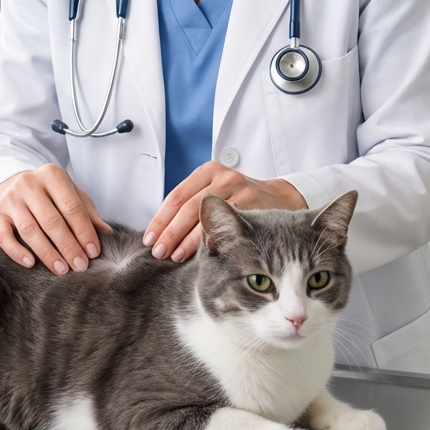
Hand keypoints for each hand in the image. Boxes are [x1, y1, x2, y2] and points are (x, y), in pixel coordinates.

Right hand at [0, 164, 111, 274]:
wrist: (15, 185)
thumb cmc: (50, 194)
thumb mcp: (71, 195)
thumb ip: (88, 212)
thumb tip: (107, 233)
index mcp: (52, 175)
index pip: (72, 206)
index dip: (84, 231)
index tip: (93, 252)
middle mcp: (29, 183)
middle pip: (51, 220)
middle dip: (68, 246)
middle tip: (79, 266)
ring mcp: (11, 198)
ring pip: (29, 230)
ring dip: (47, 253)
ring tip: (61, 269)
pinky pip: (4, 236)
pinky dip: (17, 252)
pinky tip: (31, 264)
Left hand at [144, 162, 306, 261]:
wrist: (279, 198)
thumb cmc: (239, 200)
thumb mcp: (215, 192)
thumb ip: (192, 206)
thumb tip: (158, 234)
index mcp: (208, 171)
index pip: (177, 196)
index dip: (161, 219)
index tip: (149, 238)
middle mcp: (222, 177)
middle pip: (189, 208)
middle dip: (171, 233)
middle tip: (159, 252)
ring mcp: (239, 190)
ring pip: (207, 219)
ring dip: (187, 241)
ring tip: (174, 257)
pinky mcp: (253, 205)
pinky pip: (226, 228)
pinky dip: (210, 244)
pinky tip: (200, 256)